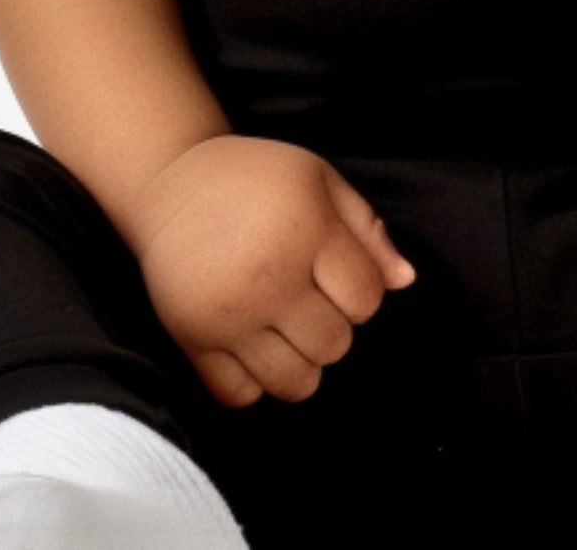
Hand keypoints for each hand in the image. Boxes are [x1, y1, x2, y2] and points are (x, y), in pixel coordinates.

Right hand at [124, 134, 417, 408]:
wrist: (171, 185)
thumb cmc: (256, 179)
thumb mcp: (321, 181)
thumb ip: (368, 229)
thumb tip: (405, 281)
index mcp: (305, 232)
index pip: (366, 299)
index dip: (361, 289)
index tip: (337, 271)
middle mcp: (267, 278)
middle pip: (335, 345)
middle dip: (334, 324)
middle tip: (308, 295)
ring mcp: (227, 314)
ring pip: (295, 383)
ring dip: (302, 361)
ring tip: (286, 325)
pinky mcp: (191, 339)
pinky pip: (240, 396)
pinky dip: (255, 382)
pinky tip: (253, 345)